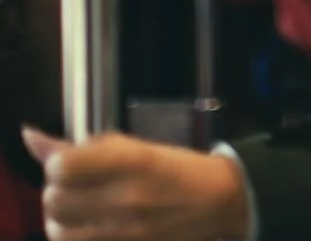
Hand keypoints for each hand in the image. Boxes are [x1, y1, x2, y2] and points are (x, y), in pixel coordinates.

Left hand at [24, 128, 249, 240]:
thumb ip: (83, 148)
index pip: (63, 166)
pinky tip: (89, 230)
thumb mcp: (137, 148)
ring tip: (79, 213)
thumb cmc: (179, 170)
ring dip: (62, 222)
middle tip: (75, 188)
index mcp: (134, 161)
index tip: (72, 164)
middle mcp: (128, 197)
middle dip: (58, 193)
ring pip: (59, 233)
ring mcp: (126, 232)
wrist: (221, 203)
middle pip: (54, 201)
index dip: (59, 165)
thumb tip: (30, 137)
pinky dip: (76, 238)